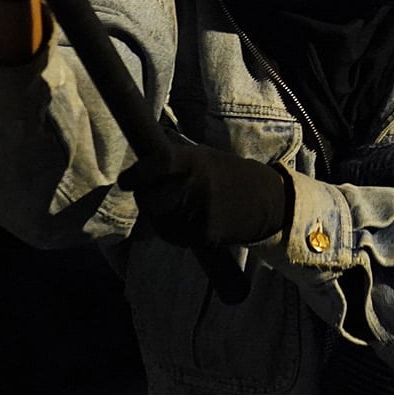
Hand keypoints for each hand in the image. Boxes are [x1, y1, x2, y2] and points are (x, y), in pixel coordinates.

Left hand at [118, 143, 292, 249]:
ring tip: (180, 210)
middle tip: (149, 197)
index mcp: (194, 160)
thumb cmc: (228, 175)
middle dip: (145, 200)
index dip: (138, 174)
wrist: (267, 199)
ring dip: (162, 219)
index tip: (126, 181)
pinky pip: (178, 237)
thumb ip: (175, 164)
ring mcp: (202, 210)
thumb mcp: (204, 157)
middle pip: (151, 200)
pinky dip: (178, 234)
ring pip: (161, 222)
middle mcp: (197, 183)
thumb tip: (138, 172)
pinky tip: (193, 224)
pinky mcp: (207, 233)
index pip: (158, 164)